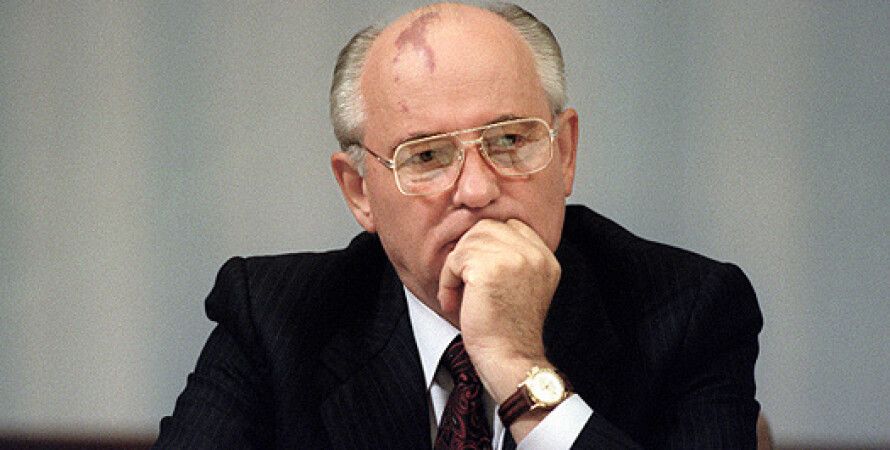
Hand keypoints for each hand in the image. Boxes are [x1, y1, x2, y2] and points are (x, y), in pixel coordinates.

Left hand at [437, 218, 560, 402]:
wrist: (511, 360)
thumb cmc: (509, 331)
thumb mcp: (522, 287)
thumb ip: (511, 259)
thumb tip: (476, 238)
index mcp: (545, 257)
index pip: (510, 226)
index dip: (486, 244)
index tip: (477, 270)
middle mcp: (534, 254)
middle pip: (486, 228)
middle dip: (468, 253)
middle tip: (463, 283)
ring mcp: (513, 259)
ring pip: (468, 241)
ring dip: (455, 268)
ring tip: (458, 295)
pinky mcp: (489, 269)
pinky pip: (455, 259)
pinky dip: (447, 280)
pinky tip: (453, 301)